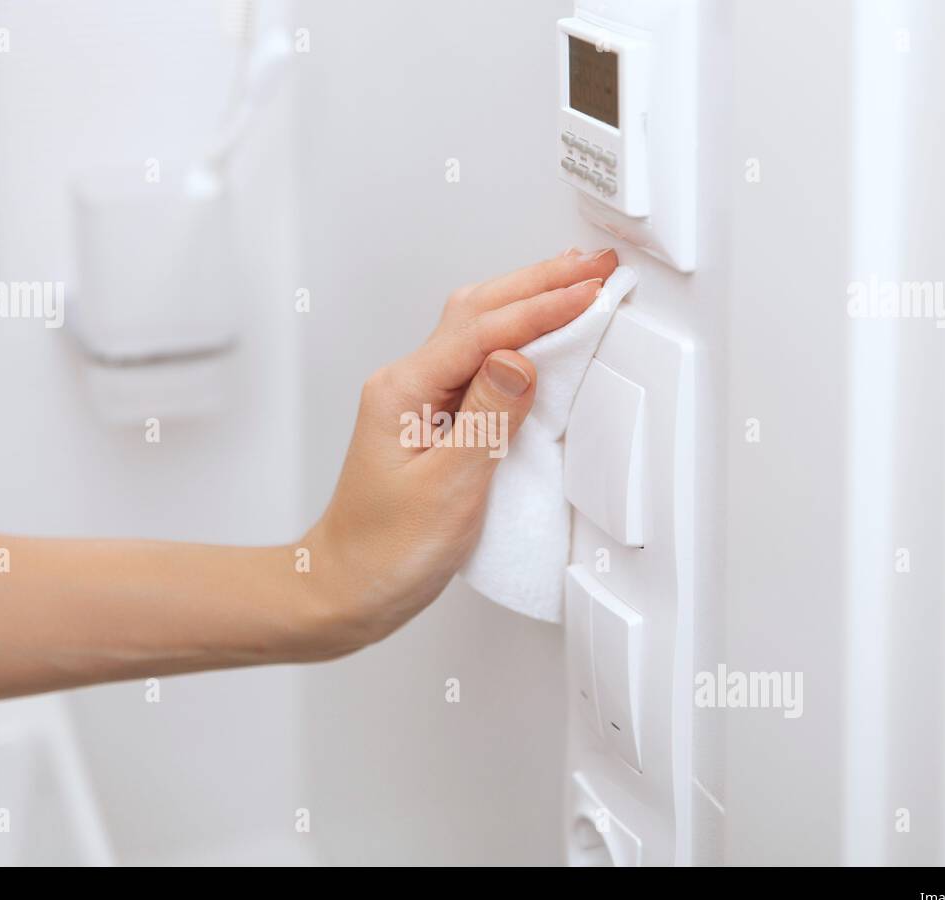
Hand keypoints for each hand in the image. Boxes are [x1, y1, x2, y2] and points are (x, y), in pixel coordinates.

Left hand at [301, 247, 618, 653]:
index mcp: (403, 390)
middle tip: (597, 265)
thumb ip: (487, 420)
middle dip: (540, 283)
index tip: (591, 292)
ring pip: (479, 329)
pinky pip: (480, 363)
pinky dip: (517, 339)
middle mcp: (408, 383)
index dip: (542, 309)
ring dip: (529, 302)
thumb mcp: (447, 490)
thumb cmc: (385, 551)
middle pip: (478, 312)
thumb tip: (522, 359)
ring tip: (578, 280)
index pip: (483, 332)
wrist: (348, 588)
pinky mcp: (435, 420)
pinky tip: (540, 336)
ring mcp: (420, 399)